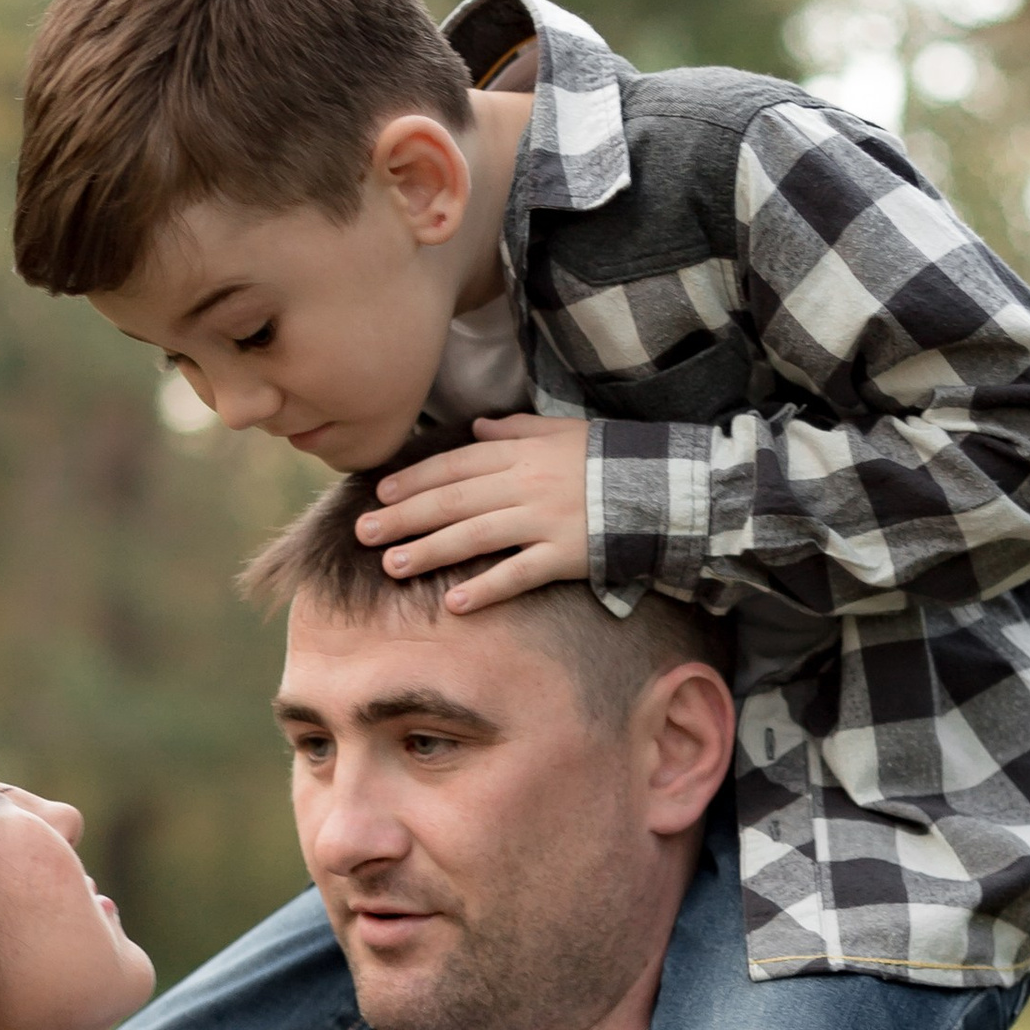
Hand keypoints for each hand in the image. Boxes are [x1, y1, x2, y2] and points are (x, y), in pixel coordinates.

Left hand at [355, 414, 589, 609]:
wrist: (665, 485)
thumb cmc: (610, 458)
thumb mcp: (562, 431)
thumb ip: (516, 428)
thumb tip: (477, 425)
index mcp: (521, 452)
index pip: (456, 466)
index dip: (414, 480)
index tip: (380, 496)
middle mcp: (525, 484)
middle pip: (453, 500)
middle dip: (404, 517)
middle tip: (364, 533)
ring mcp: (545, 520)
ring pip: (475, 535)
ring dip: (430, 551)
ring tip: (392, 566)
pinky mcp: (567, 555)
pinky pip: (519, 574)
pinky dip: (487, 588)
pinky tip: (456, 604)